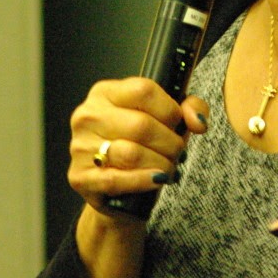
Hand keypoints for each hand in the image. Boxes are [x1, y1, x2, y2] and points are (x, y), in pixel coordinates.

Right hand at [68, 76, 208, 213]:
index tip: (177, 123)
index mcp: (106, 93)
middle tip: (177, 151)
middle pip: (141, 125)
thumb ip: (190, 107)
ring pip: (131, 154)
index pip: (143, 90)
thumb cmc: (143, 143)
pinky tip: (156, 179)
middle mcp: (88, 116)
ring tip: (167, 166)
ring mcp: (80, 146)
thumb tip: (197, 122)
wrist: (116, 186)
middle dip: (170, 142)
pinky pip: (116, 179)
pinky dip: (143, 180)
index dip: (169, 109)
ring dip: (160, 163)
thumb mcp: (167, 117)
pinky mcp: (80, 177)